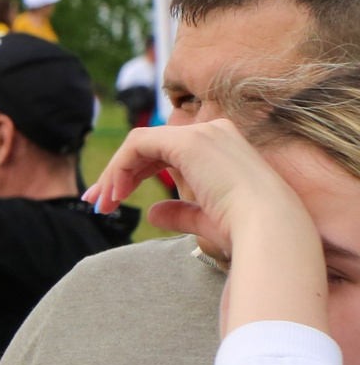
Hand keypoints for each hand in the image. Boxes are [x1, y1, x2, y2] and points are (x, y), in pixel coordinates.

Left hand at [85, 118, 325, 332]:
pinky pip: (138, 145)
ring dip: (115, 174)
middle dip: (118, 174)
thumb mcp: (206, 219)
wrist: (268, 229)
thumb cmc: (245, 231)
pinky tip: (114, 194)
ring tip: (102, 204)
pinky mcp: (189, 142)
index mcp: (221, 148)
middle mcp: (213, 133)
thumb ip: (181, 212)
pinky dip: (119, 168)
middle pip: (149, 146)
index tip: (112, 201)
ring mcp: (202, 133)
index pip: (166, 152)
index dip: (135, 174)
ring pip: (139, 144)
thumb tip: (154, 214)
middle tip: (96, 202)